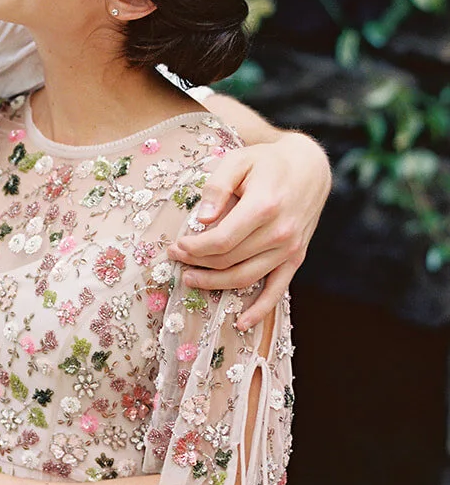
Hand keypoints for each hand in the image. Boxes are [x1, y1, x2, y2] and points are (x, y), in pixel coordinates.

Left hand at [169, 134, 329, 329]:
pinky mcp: (296, 257)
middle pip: (229, 260)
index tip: (176, 246)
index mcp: (264, 206)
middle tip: (176, 257)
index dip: (194, 248)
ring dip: (214, 283)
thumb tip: (202, 220)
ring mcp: (290, 248)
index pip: (221, 240)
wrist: (309, 167)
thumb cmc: (266, 162)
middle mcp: (280, 232)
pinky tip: (241, 323)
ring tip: (191, 279)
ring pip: (245, 278)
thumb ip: (217, 188)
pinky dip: (260, 310)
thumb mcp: (238, 161)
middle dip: (197, 263)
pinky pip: (277, 290)